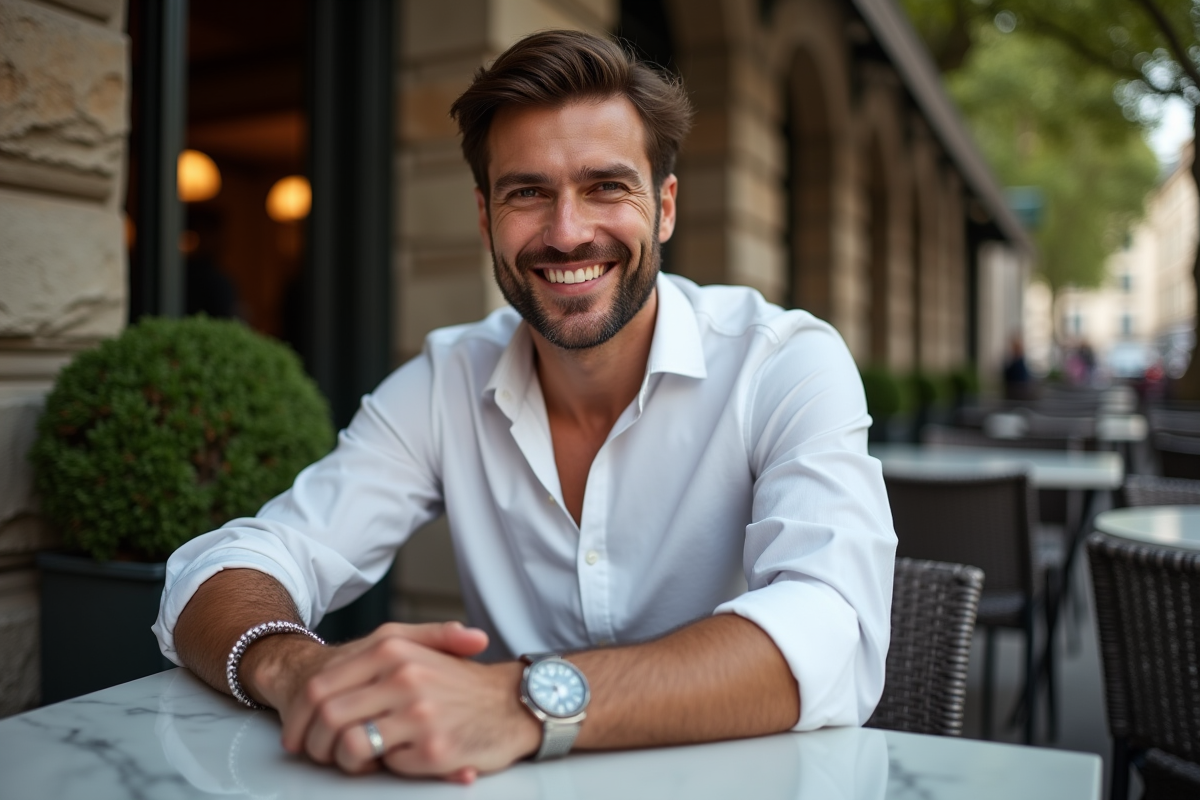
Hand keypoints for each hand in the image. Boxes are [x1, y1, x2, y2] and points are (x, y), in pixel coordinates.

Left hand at [265, 622, 540, 782]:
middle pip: (328, 718)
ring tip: (358, 761)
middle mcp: (403, 676)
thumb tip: (311, 695)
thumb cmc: (458, 683)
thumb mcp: (416, 650)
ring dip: (346, 761)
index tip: (299, 736)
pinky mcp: (434, 747)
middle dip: (316, 745)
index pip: (320, 688)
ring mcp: (419, 712)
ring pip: (351, 746)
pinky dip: (388, 767)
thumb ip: (368, 661)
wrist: (512, 703)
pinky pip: (388, 766)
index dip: (300, 718)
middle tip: (322, 755)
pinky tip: (401, 759)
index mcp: (392, 650)